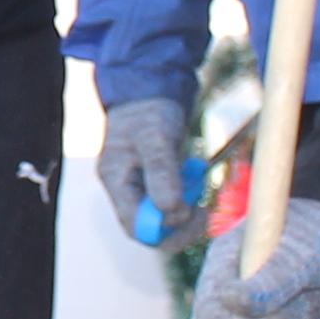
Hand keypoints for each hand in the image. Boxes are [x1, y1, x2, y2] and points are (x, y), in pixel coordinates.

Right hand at [95, 96, 194, 248]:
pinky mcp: (155, 183)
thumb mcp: (156, 136)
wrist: (150, 88)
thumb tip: (170, 210)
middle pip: (151, 230)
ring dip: (188, 208)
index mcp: (115, 181)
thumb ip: (162, 172)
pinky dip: (189, 195)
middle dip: (181, 223)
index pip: (135, 227)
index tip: (190, 211)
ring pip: (165, 218)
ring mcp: (140, 188)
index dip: (164, 229)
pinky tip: (196, 175)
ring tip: (199, 182)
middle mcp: (124, 190)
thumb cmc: (149, 108)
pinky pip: (173, 203)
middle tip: (203, 206)